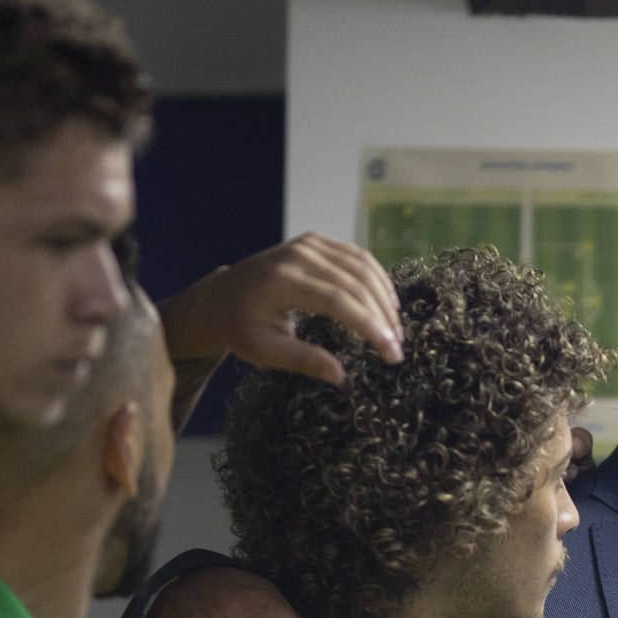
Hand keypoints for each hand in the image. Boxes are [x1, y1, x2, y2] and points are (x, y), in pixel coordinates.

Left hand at [159, 233, 403, 385]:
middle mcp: (297, 255)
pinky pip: (357, 256)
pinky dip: (377, 279)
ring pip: (362, 267)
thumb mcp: (265, 351)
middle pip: (356, 283)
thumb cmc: (241, 328)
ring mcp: (308, 244)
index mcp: (281, 281)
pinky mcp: (315, 242)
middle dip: (382, 317)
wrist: (220, 297)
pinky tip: (387, 302)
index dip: (370, 327)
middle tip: (397, 347)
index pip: (338, 301)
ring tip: (395, 329)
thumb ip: (303, 360)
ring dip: (385, 298)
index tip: (391, 353)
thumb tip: (340, 376)